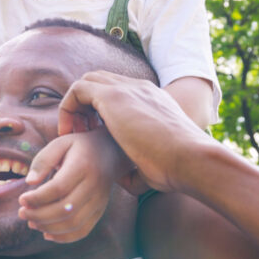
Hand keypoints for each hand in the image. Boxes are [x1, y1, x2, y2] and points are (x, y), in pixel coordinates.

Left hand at [17, 129, 132, 242]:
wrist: (111, 153)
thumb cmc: (79, 147)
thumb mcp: (60, 143)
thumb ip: (43, 160)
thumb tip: (29, 182)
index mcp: (83, 165)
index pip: (58, 188)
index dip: (37, 198)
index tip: (22, 199)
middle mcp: (94, 185)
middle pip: (66, 209)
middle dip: (39, 215)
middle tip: (22, 213)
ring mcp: (99, 201)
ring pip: (74, 224)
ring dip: (48, 228)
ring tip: (32, 222)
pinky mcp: (100, 211)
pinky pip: (83, 231)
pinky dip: (63, 237)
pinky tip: (47, 233)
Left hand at [57, 72, 210, 193]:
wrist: (191, 159)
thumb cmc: (176, 169)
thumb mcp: (155, 162)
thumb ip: (137, 166)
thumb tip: (123, 177)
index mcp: (152, 100)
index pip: (118, 92)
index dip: (100, 112)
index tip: (94, 137)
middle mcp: (139, 89)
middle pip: (101, 81)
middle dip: (85, 105)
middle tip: (82, 133)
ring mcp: (127, 89)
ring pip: (87, 81)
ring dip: (75, 106)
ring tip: (73, 133)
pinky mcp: (113, 96)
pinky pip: (77, 90)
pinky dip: (68, 109)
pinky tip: (71, 134)